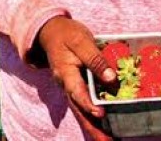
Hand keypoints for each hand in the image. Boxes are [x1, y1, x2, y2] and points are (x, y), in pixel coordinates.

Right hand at [37, 16, 116, 140]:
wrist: (51, 32)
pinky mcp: (75, 87)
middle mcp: (66, 85)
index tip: (101, 115)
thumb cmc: (67, 34)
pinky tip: (103, 125)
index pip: (77, 92)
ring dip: (93, 127)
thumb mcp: (81, 41)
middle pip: (79, 111)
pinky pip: (83, 105)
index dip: (89, 104)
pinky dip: (92, 117)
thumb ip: (95, 59)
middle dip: (92, 128)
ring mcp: (70, 88)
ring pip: (81, 111)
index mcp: (66, 74)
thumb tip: (110, 78)